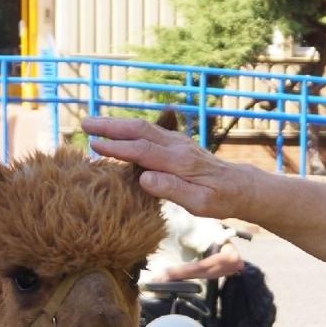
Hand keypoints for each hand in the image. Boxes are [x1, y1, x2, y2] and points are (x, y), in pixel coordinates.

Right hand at [83, 116, 250, 219]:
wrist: (240, 186)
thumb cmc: (221, 199)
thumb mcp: (200, 204)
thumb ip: (172, 190)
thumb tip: (144, 178)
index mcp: (180, 162)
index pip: (144, 151)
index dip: (119, 148)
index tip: (95, 145)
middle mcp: (178, 146)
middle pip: (140, 130)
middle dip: (111, 126)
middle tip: (84, 124)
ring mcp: (177, 142)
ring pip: (143, 127)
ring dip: (117, 123)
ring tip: (92, 122)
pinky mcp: (177, 143)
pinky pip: (149, 130)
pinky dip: (129, 127)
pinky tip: (116, 128)